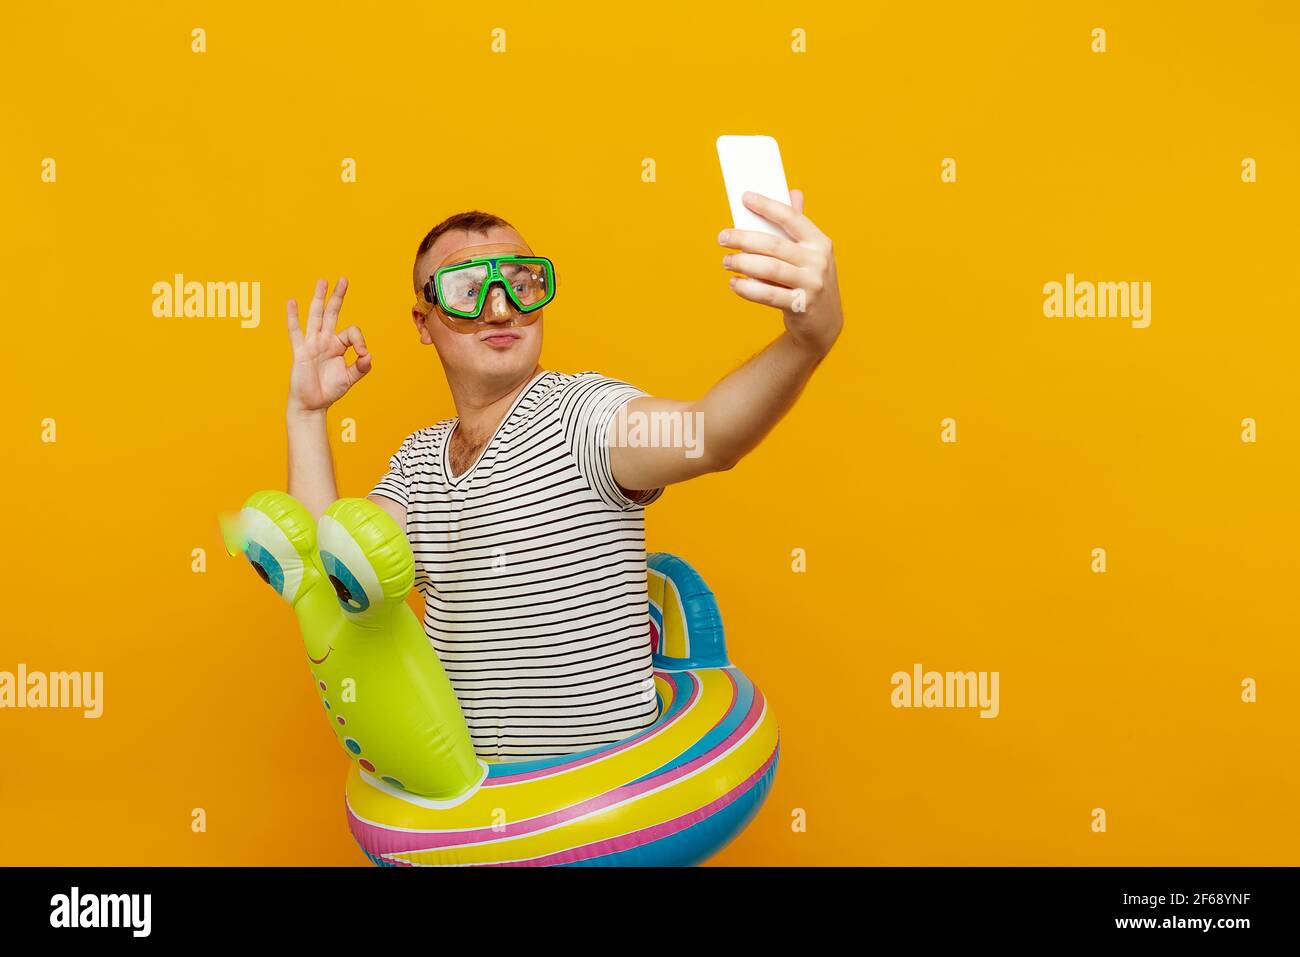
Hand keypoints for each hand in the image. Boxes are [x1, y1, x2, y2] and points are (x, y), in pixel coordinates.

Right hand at [286, 278, 371, 414]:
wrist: (312, 404)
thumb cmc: (329, 390)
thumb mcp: (350, 378)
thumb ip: (361, 367)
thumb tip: (368, 355)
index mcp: (338, 346)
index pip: (351, 332)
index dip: (360, 340)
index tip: (363, 354)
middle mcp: (324, 341)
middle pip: (332, 313)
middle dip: (338, 297)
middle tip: (343, 280)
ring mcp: (312, 344)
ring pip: (316, 316)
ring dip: (319, 298)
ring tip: (322, 281)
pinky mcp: (300, 351)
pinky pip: (295, 331)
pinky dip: (293, 317)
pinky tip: (292, 302)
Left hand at [718, 189, 842, 357]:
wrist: (825, 323)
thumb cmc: (810, 281)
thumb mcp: (811, 254)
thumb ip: (799, 227)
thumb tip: (792, 193)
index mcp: (820, 242)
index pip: (791, 218)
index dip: (767, 206)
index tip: (744, 198)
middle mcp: (818, 261)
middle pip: (773, 245)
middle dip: (743, 239)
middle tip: (722, 238)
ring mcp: (812, 285)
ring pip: (769, 269)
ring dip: (742, 263)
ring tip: (726, 261)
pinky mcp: (801, 307)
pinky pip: (767, 295)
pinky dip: (746, 288)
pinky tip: (734, 283)